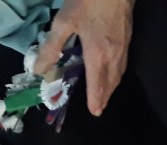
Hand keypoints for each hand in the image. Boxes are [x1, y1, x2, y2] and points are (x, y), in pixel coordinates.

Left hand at [33, 0, 134, 116]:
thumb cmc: (90, 0)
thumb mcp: (64, 22)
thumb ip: (51, 48)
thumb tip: (38, 70)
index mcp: (98, 54)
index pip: (97, 84)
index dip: (95, 99)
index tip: (94, 111)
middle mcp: (114, 53)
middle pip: (111, 81)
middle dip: (105, 96)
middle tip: (99, 108)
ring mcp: (124, 43)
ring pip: (120, 71)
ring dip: (112, 85)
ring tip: (106, 94)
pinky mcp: (128, 33)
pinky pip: (124, 61)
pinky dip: (118, 72)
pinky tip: (114, 70)